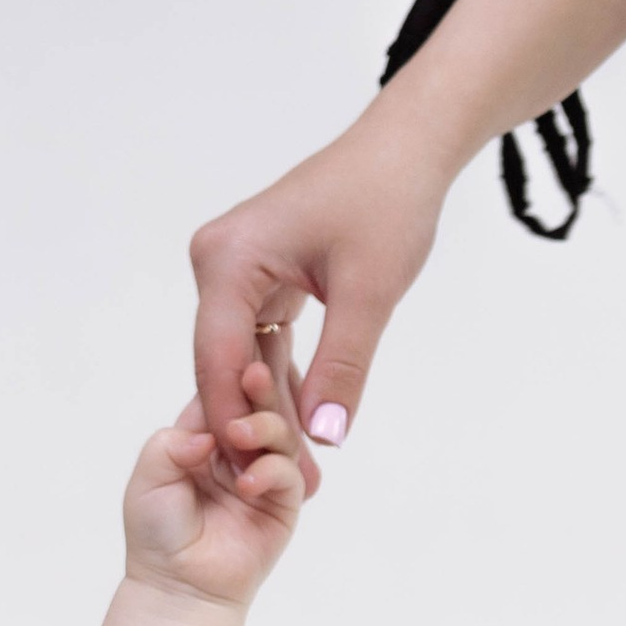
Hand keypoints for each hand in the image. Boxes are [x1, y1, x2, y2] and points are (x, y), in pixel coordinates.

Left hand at [125, 359, 304, 607]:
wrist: (177, 587)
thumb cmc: (157, 534)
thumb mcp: (148, 478)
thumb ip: (170, 444)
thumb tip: (208, 432)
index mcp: (202, 437)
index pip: (223, 394)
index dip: (229, 376)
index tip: (234, 358)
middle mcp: (236, 451)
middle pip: (257, 407)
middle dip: (258, 389)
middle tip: (253, 376)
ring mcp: (262, 474)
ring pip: (280, 434)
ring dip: (264, 427)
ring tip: (240, 436)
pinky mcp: (283, 503)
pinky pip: (288, 474)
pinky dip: (272, 470)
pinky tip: (248, 481)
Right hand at [188, 108, 450, 479]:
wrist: (408, 145)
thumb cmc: (390, 199)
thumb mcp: (370, 291)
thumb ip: (343, 367)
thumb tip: (325, 441)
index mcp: (228, 259)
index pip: (219, 357)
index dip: (234, 419)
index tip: (254, 474)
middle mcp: (217, 261)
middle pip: (225, 360)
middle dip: (252, 419)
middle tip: (280, 480)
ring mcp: (234, 267)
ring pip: (243, 353)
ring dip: (269, 402)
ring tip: (295, 462)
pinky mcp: (258, 272)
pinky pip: (260, 335)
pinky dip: (281, 373)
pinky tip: (300, 419)